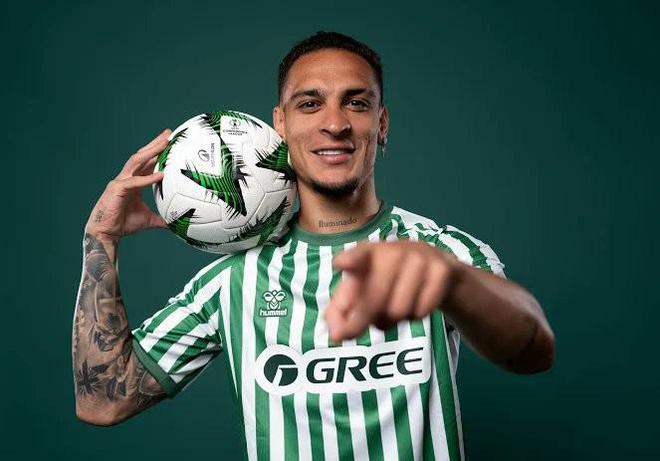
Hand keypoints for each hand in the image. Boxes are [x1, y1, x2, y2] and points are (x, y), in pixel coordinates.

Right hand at [85, 129, 171, 241]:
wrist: (107, 233)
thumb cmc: (123, 224)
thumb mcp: (149, 220)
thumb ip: (162, 219)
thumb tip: (176, 224)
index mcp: (134, 182)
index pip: (147, 162)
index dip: (158, 152)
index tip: (170, 142)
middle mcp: (127, 178)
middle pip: (142, 155)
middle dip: (155, 144)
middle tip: (169, 133)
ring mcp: (121, 181)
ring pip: (136, 161)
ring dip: (151, 151)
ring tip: (164, 143)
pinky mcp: (117, 189)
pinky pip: (134, 181)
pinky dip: (148, 178)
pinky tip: (161, 175)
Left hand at [325, 240, 458, 341]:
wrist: (437, 269)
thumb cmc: (387, 281)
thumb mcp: (362, 290)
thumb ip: (340, 312)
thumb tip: (335, 335)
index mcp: (369, 253)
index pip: (359, 255)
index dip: (350, 260)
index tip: (341, 264)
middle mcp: (393, 251)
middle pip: (374, 299)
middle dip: (362, 320)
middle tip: (354, 331)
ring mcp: (419, 259)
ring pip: (398, 310)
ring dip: (393, 319)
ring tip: (394, 307)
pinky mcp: (441, 271)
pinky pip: (421, 311)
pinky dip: (415, 316)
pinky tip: (416, 302)